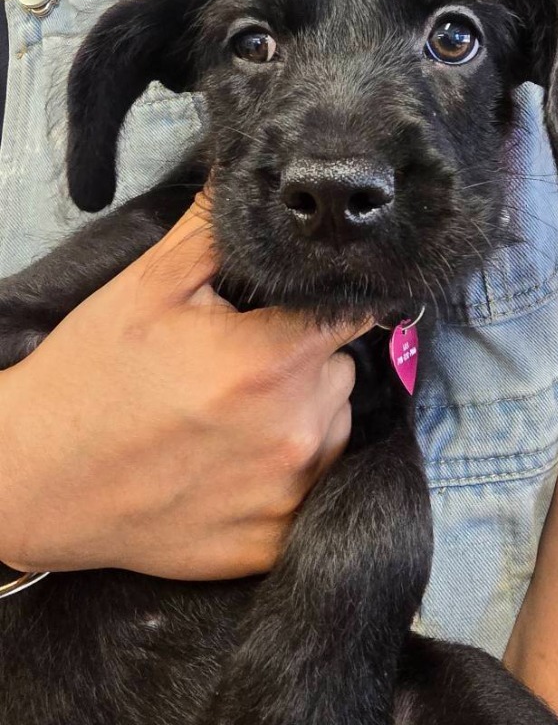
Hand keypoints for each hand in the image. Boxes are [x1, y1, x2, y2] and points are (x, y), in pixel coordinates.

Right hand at [0, 197, 368, 579]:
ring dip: (304, 413)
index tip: (311, 303)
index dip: (335, 301)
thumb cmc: (90, 377)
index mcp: (268, 361)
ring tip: (235, 413)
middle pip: (343, 370)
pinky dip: (291, 471)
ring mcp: (287, 495)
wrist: (33, 480)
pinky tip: (237, 462)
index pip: (356, 314)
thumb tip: (255, 181)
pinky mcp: (273, 543)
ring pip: (335, 426)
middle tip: (243, 363)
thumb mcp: (147, 287)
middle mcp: (293, 431)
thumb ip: (217, 231)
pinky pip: (317, 486)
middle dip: (307, 358)